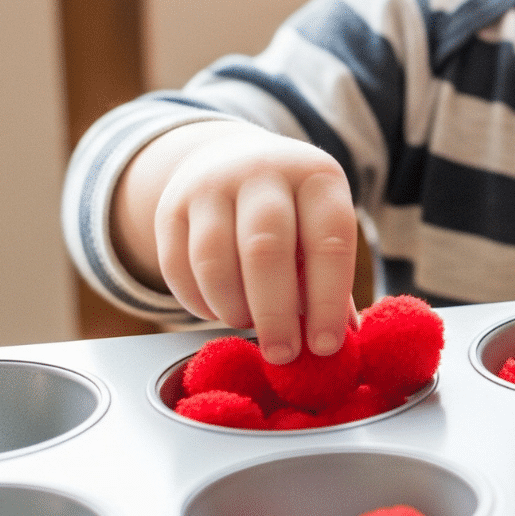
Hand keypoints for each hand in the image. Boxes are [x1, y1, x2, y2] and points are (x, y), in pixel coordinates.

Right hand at [114, 120, 359, 364]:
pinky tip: (217, 311)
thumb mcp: (321, 231)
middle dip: (275, 313)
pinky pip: (176, 266)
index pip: (329, 240)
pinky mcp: (170, 207)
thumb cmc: (292, 213)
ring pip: (213, 258)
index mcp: (317, 177)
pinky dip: (197, 302)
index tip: (325, 347)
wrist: (231, 161)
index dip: (328, 300)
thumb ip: (332, 282)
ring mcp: (211, 184)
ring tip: (247, 324)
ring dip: (231, 308)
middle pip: (265, 248)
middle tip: (281, 354)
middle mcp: (264, 172)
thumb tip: (344, 340)